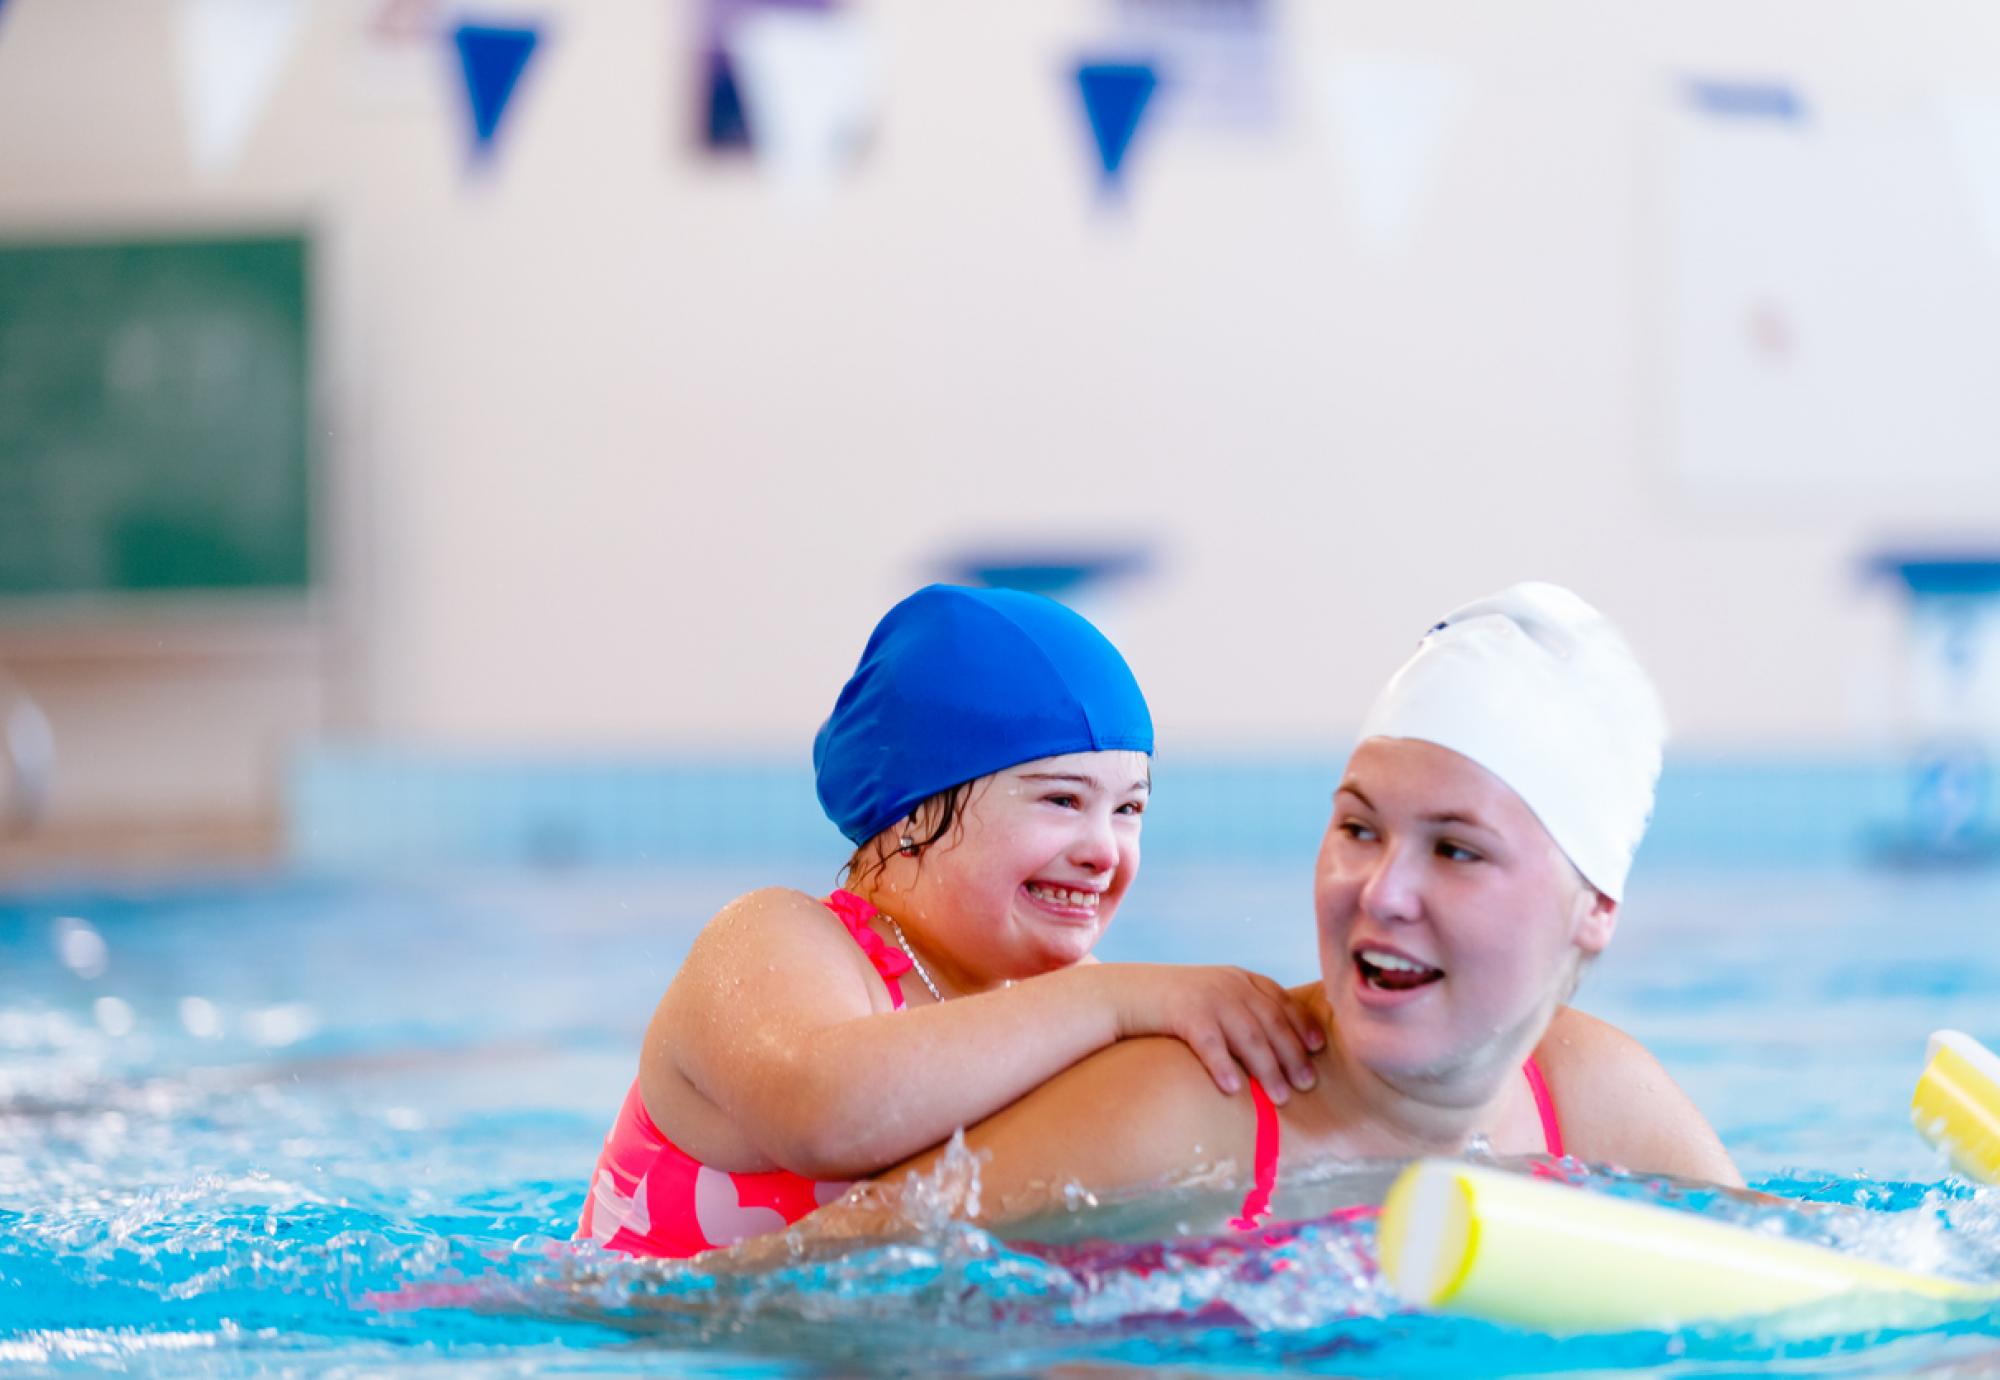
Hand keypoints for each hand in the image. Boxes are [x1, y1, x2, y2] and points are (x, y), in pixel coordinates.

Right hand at [1107, 965, 1324, 1103]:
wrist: (1126, 993)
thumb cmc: (1175, 1006)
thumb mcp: (1214, 997)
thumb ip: (1244, 1012)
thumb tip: (1279, 1052)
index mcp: (1240, 979)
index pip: (1281, 1001)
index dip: (1302, 1024)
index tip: (1317, 1048)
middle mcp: (1229, 984)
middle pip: (1271, 1021)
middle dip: (1292, 1054)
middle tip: (1307, 1085)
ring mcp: (1207, 996)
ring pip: (1248, 1035)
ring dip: (1267, 1068)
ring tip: (1280, 1097)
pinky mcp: (1182, 1012)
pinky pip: (1209, 1043)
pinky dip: (1223, 1065)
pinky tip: (1234, 1089)